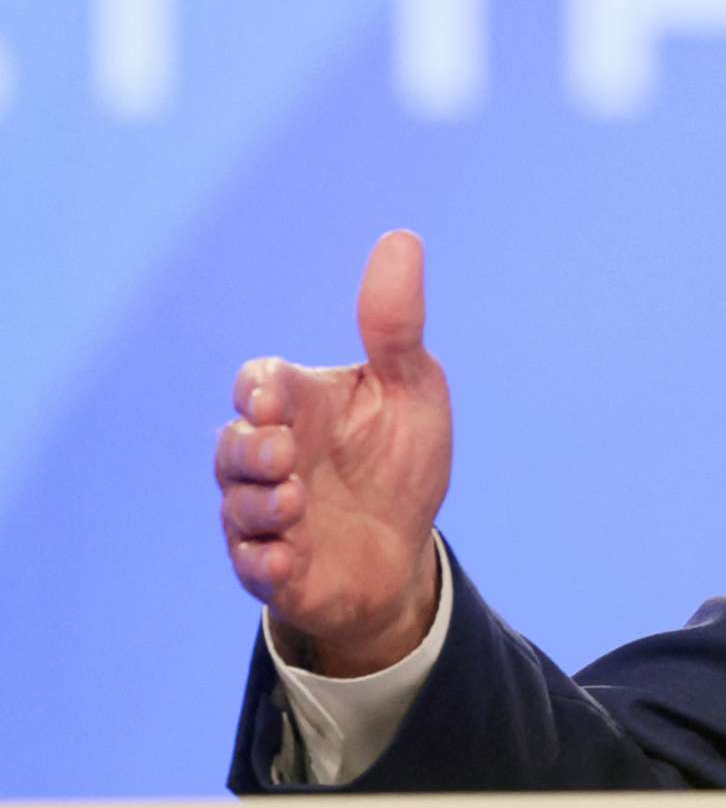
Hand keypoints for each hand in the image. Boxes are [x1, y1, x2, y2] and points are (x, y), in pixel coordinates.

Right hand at [218, 230, 451, 676]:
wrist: (404, 549)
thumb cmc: (400, 457)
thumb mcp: (412, 388)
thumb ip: (396, 325)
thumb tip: (401, 238)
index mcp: (302, 406)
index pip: (259, 382)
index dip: (258, 388)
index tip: (272, 398)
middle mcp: (272, 458)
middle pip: (233, 444)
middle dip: (250, 448)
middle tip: (285, 454)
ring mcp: (266, 515)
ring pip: (237, 505)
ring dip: (259, 504)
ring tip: (296, 504)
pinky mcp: (274, 569)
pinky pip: (250, 566)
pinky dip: (263, 561)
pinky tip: (285, 560)